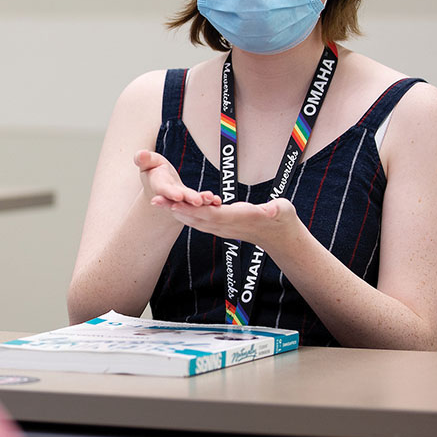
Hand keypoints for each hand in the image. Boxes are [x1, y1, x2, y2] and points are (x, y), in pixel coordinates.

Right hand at [135, 150, 218, 207]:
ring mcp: (181, 198)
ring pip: (191, 201)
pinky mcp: (190, 198)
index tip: (177, 195)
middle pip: (179, 198)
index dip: (170, 193)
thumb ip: (144, 159)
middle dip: (188, 199)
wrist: (158, 182)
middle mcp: (170, 194)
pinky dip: (208, 200)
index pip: (163, 189)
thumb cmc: (152, 168)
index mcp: (158, 185)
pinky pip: (200, 199)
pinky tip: (217, 199)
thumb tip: (140, 154)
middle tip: (198, 201)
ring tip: (211, 198)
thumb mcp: (147, 162)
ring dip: (201, 200)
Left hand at [167, 197, 299, 249]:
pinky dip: (184, 214)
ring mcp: (222, 228)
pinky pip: (198, 221)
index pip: (211, 215)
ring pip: (194, 220)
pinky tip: (171, 208)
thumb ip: (276, 210)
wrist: (279, 235)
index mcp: (239, 219)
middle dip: (175, 210)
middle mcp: (226, 226)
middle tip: (154, 201)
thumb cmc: (281, 219)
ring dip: (174, 212)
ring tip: (156, 202)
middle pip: (196, 218)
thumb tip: (273, 209)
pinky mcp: (220, 226)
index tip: (176, 205)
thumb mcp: (282, 211)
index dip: (192, 210)